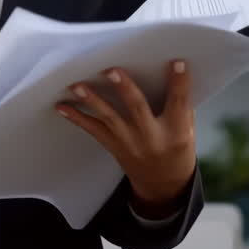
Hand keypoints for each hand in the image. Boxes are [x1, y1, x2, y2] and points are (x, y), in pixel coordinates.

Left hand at [55, 60, 195, 214]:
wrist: (163, 185)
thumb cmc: (177, 149)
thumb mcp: (187, 130)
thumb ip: (179, 107)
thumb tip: (167, 72)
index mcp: (177, 132)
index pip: (179, 103)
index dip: (179, 83)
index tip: (177, 63)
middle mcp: (152, 137)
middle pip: (137, 109)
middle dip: (124, 88)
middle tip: (112, 70)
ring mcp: (130, 143)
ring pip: (109, 119)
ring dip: (92, 100)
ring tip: (77, 86)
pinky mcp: (114, 146)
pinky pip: (93, 130)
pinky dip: (76, 118)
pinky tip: (61, 106)